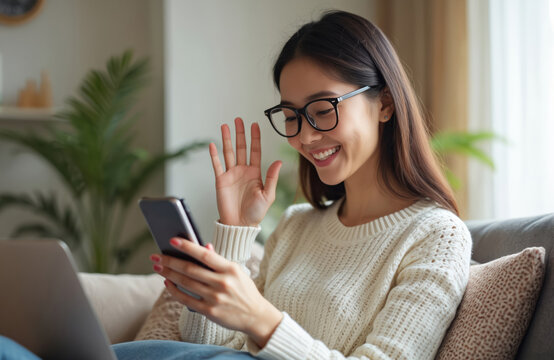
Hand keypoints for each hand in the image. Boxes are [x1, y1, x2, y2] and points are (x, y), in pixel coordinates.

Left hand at [151, 238, 282, 347]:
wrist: (256, 316)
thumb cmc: (244, 290)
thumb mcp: (236, 271)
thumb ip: (218, 261)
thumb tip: (203, 247)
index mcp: (230, 269)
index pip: (204, 254)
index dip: (187, 246)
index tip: (172, 240)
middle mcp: (222, 282)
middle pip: (190, 269)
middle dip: (170, 261)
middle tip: (156, 256)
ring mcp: (215, 298)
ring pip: (186, 283)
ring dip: (169, 274)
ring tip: (158, 267)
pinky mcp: (209, 311)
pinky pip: (186, 299)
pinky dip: (174, 291)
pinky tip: (167, 283)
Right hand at [210, 117, 281, 226]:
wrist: (240, 224)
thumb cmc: (256, 213)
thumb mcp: (268, 195)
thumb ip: (272, 178)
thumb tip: (278, 161)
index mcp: (255, 173)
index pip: (255, 151)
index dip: (255, 138)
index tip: (255, 125)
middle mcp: (242, 171)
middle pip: (241, 147)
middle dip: (240, 133)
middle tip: (238, 119)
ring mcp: (231, 174)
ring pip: (228, 152)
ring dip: (226, 139)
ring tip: (224, 126)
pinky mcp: (220, 180)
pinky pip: (217, 165)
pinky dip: (214, 155)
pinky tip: (213, 144)